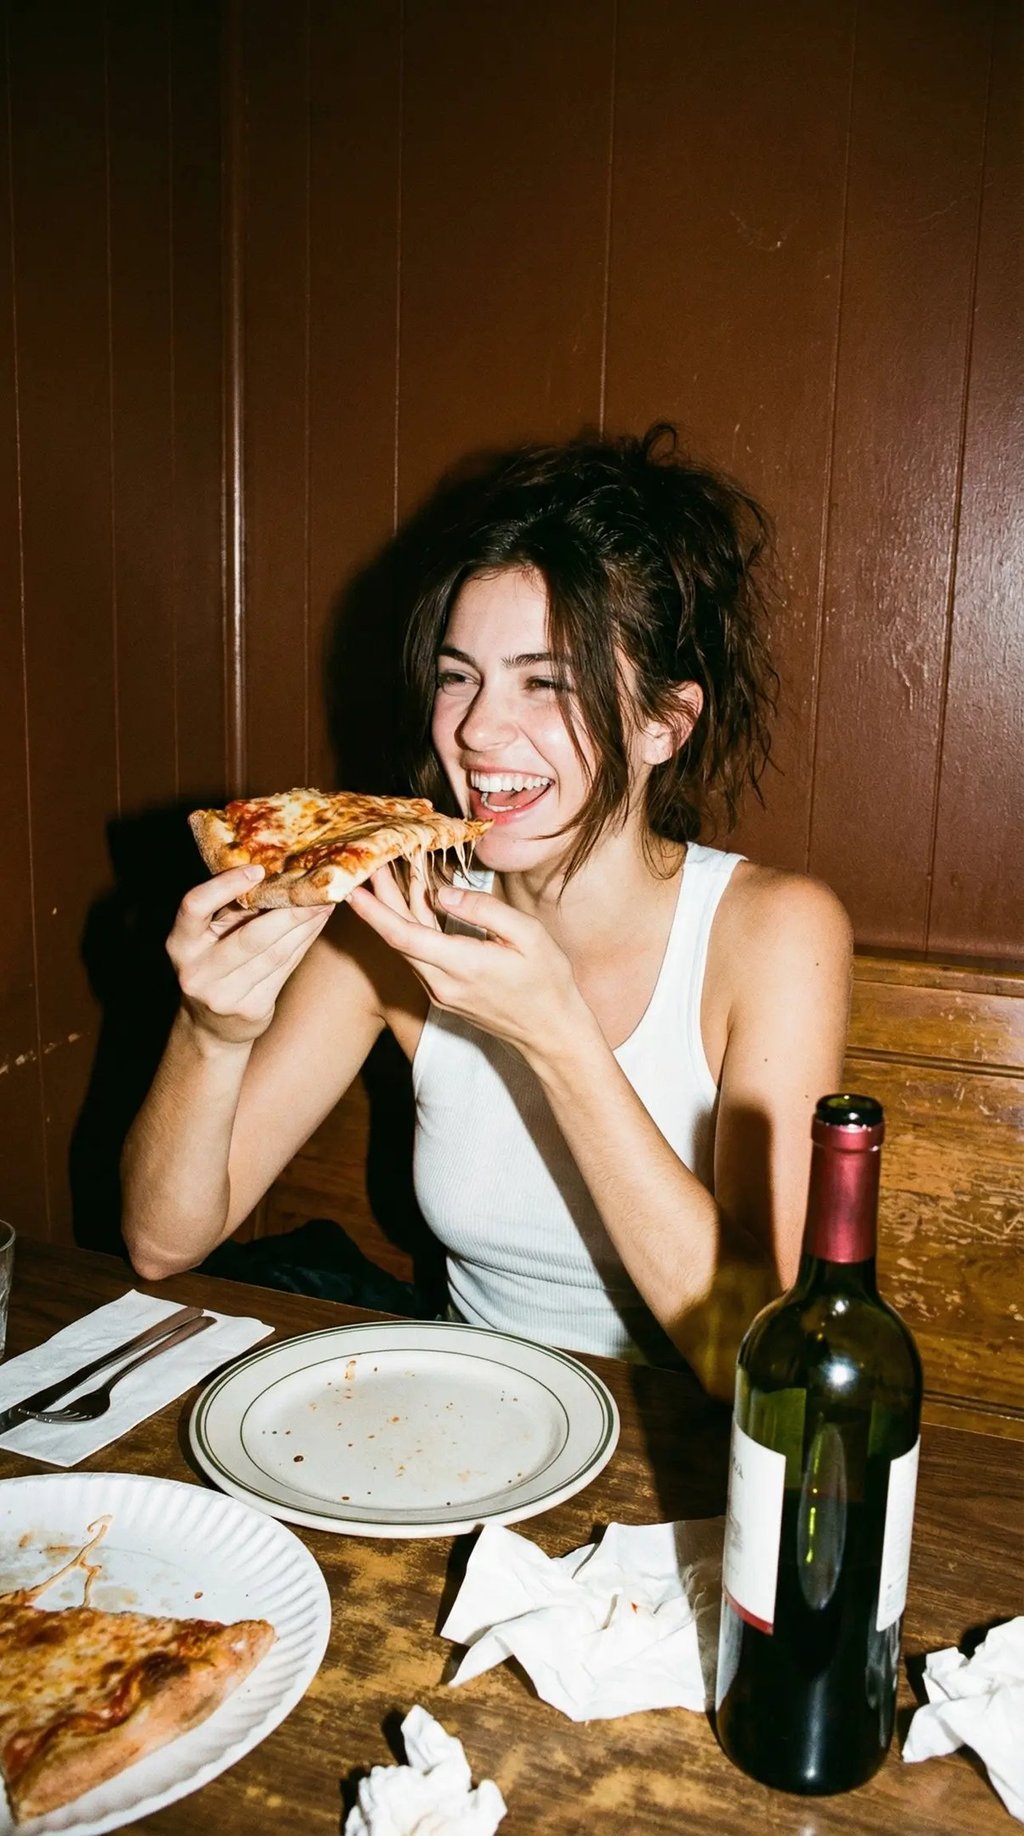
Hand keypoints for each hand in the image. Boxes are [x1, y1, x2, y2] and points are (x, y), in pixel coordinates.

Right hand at [167, 866, 331, 1045]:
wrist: (212, 1026)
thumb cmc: (215, 963)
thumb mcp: (211, 935)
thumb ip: (232, 907)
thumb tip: (277, 870)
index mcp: (180, 942)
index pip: (194, 906)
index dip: (225, 885)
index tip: (258, 869)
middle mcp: (196, 970)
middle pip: (250, 937)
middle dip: (289, 911)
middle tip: (317, 888)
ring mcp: (223, 994)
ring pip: (275, 954)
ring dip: (305, 925)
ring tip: (325, 902)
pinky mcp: (251, 1009)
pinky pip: (285, 969)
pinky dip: (304, 943)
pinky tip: (317, 925)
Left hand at [347, 866, 583, 1060]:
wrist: (550, 1032)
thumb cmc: (547, 982)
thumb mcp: (529, 936)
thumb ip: (484, 911)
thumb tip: (445, 894)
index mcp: (462, 966)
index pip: (404, 937)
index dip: (375, 912)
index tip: (353, 890)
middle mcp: (442, 983)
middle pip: (397, 939)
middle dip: (379, 900)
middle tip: (368, 866)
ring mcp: (440, 991)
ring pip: (407, 947)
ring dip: (395, 911)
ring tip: (388, 874)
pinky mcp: (444, 992)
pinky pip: (420, 955)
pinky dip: (413, 926)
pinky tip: (416, 902)